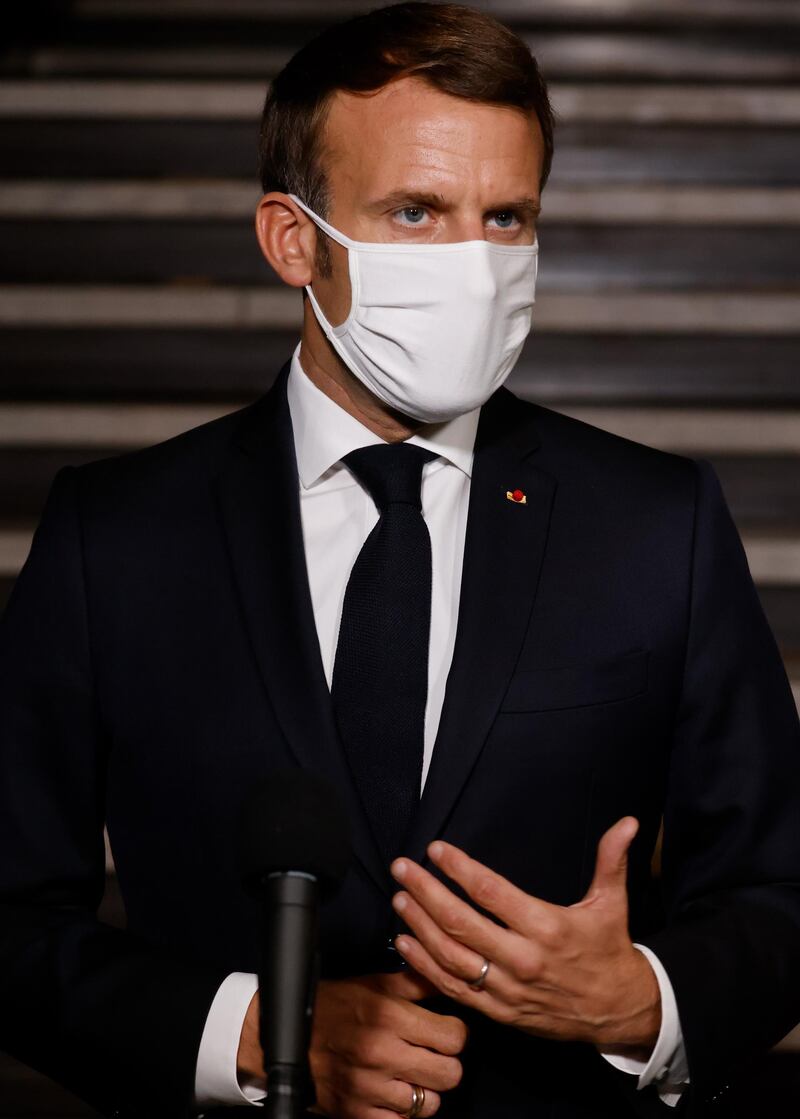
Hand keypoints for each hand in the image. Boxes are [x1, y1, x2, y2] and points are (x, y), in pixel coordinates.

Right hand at [237, 969, 467, 1117]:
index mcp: (389, 1016)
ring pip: (430, 1104)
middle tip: (433, 1055)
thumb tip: (446, 975)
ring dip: (425, 1091)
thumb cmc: (332, 1005)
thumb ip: (413, 983)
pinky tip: (393, 1093)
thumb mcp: (372, 984)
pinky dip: (401, 1112)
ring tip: (411, 1075)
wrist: (282, 1036)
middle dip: (446, 1063)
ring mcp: (369, 1088)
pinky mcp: (356, 1113)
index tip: (446, 1030)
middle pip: (450, 1073)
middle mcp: (382, 1053)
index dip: (455, 1033)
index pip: (454, 1036)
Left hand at [389, 817, 660, 1057]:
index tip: (436, 849)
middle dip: (426, 892)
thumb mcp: (612, 903)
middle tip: (402, 868)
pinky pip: (454, 988)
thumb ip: (611, 859)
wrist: (619, 1012)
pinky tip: (405, 943)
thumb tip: (628, 822)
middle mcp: (523, 958)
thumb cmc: (609, 950)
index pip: (491, 892)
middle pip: (462, 922)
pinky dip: (425, 966)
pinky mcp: (498, 1012)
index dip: (459, 869)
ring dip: (419, 925)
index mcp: (547, 926)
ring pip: (451, 956)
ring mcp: (507, 989)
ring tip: (400, 899)